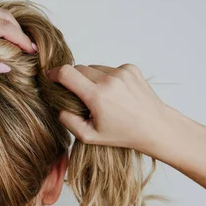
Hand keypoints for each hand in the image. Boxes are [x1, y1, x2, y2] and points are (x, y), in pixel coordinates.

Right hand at [46, 64, 176, 152]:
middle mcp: (109, 80)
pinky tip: (115, 93)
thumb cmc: (123, 134)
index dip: (54, 73)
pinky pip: (108, 68)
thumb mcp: (89, 137)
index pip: (67, 73)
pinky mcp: (130, 68)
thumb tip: (59, 107)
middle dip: (74, 80)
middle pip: (79, 69)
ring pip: (94, 68)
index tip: (50, 77)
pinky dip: (106, 78)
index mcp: (97, 96)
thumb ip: (68, 121)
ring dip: (91, 79)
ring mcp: (122, 72)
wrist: (155, 126)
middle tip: (80, 97)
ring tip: (101, 98)